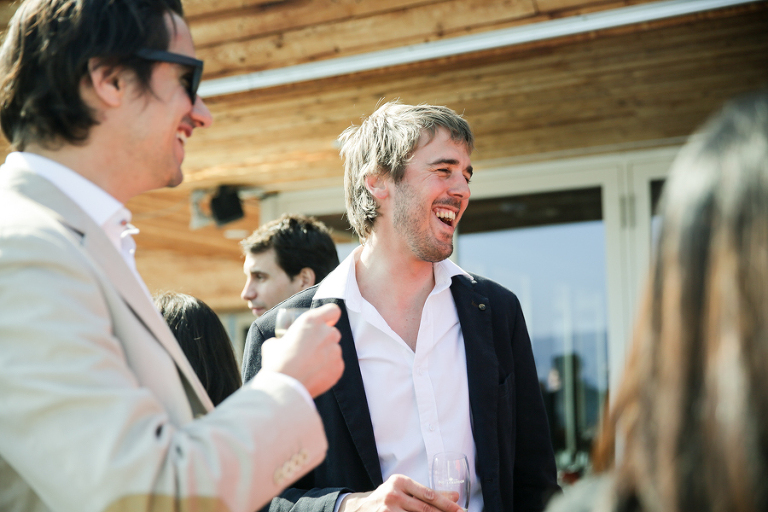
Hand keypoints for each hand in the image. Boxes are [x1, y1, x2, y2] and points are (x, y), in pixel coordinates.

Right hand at [261, 303, 342, 396]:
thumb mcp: (273, 344)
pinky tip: (315, 375)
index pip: (333, 310)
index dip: (329, 316)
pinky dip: (328, 369)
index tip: (324, 323)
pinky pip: (336, 365)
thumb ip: (282, 339)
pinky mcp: (339, 367)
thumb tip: (279, 343)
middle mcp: (327, 333)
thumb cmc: (277, 362)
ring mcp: (335, 350)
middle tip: (310, 350)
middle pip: (332, 332)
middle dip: (324, 339)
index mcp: (311, 321)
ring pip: (334, 349)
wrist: (286, 386)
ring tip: (310, 366)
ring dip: (326, 355)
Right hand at [338, 475, 462, 511]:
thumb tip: (456, 496)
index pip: (429, 494)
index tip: (461, 511)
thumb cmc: (388, 499)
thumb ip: (429, 494)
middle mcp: (393, 493)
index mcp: (401, 481)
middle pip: (424, 509)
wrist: (360, 509)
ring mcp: (387, 509)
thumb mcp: (406, 491)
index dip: (447, 504)